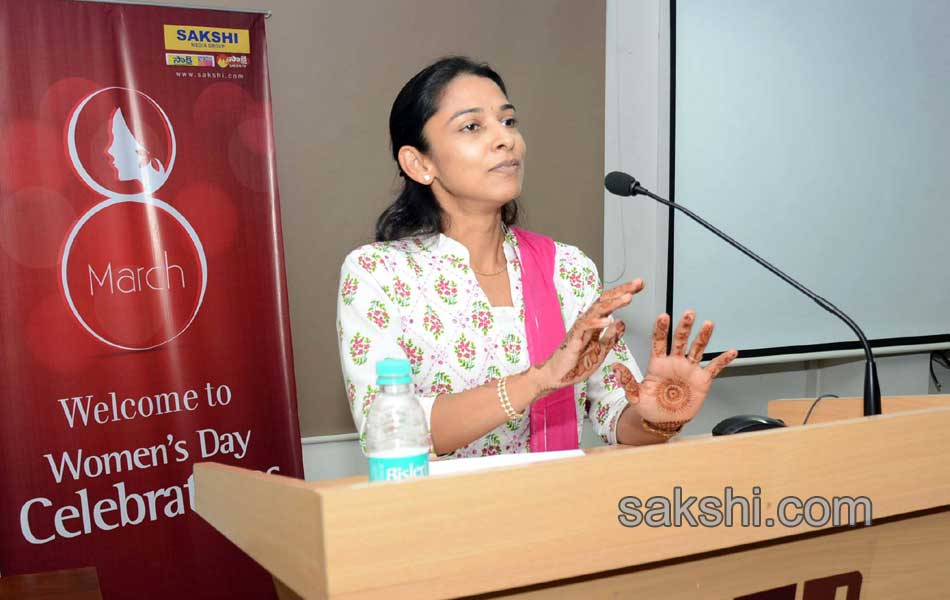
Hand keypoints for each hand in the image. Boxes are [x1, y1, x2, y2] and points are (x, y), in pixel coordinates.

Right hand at [529, 279, 643, 397]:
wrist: (557, 376)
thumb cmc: (576, 363)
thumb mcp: (600, 350)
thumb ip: (611, 337)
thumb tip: (621, 323)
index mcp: (595, 324)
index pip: (611, 304)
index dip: (624, 293)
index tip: (640, 285)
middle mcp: (588, 322)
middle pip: (605, 301)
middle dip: (622, 291)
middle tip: (638, 283)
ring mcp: (580, 328)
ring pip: (597, 310)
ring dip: (613, 303)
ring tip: (628, 298)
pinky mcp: (573, 338)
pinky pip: (585, 327)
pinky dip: (597, 322)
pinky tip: (609, 320)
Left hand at [611, 310, 736, 428]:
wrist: (665, 421)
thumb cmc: (650, 407)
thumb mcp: (635, 396)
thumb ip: (627, 382)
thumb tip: (615, 368)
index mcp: (657, 363)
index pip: (659, 341)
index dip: (661, 329)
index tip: (663, 316)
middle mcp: (674, 362)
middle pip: (679, 340)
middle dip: (684, 326)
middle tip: (688, 313)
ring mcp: (689, 369)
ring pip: (697, 349)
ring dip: (703, 337)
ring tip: (708, 324)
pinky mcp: (702, 380)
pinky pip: (714, 368)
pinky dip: (723, 360)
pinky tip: (731, 352)